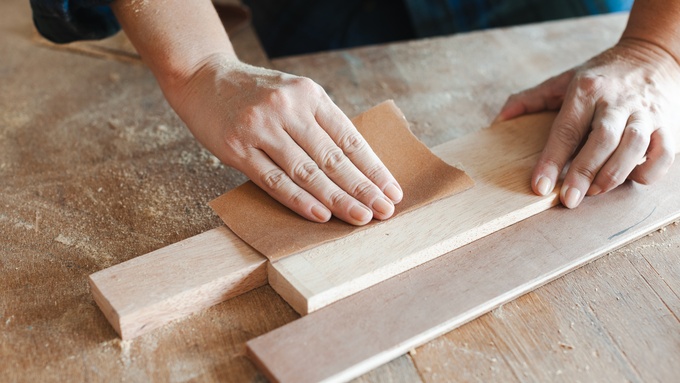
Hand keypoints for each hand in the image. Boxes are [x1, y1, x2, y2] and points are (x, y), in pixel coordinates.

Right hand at [165, 54, 402, 224]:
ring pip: (306, 172)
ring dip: (337, 199)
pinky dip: (299, 200)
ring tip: (360, 217)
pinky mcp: (237, 148)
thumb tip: (356, 168)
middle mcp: (288, 108)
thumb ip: (319, 124)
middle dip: (362, 188)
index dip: (373, 168)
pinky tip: (321, 215)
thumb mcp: (294, 94)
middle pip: (332, 157)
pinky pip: (274, 180)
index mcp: (309, 94)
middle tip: (384, 211)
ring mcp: (261, 128)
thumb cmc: (256, 93)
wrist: (203, 78)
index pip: (349, 138)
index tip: (392, 191)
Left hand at [496, 39, 679, 207]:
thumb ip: (530, 100)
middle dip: (584, 173)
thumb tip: (498, 122)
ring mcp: (645, 113)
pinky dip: (648, 171)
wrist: (653, 55)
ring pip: (634, 146)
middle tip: (569, 200)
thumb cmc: (600, 76)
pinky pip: (663, 154)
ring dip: (613, 174)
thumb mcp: (563, 80)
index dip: (552, 160)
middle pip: (602, 139)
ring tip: (594, 192)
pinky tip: (629, 179)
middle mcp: (617, 101)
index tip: (539, 186)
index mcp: (587, 90)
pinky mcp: (669, 125)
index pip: (566, 129)